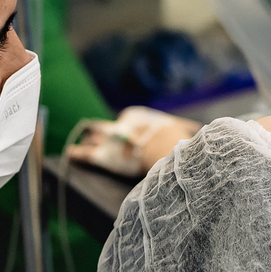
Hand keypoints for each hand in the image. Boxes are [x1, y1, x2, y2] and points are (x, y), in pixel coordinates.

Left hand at [66, 107, 200, 177]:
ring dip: (90, 143)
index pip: (125, 121)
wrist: (164, 150)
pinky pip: (83, 154)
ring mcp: (107, 140)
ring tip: (85, 145)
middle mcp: (118, 124)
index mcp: (135, 115)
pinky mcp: (100, 156)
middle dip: (100, 132)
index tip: (126, 137)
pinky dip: (76, 154)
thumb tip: (201, 129)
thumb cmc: (176, 140)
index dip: (124, 130)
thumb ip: (187, 127)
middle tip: (95, 135)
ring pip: (93, 138)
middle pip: (105, 127)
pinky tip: (70, 154)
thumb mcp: (184, 128)